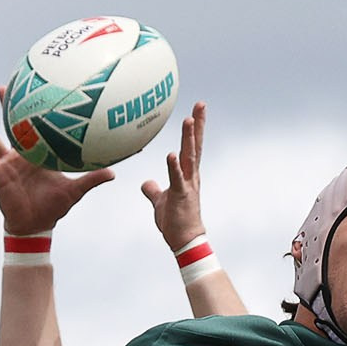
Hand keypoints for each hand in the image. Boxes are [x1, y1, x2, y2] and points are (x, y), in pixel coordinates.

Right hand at [0, 91, 114, 236]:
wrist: (34, 226)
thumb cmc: (53, 208)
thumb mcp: (74, 190)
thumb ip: (92, 179)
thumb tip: (114, 173)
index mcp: (38, 155)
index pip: (37, 128)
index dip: (36, 112)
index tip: (36, 91)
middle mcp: (20, 156)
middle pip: (13, 127)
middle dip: (8, 108)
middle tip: (3, 86)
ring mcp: (6, 165)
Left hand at [140, 101, 212, 251]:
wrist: (185, 240)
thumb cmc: (175, 221)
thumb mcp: (161, 202)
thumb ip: (153, 190)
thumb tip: (146, 183)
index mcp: (187, 175)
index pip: (191, 147)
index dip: (194, 129)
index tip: (195, 110)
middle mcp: (191, 176)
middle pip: (195, 145)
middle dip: (197, 124)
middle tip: (200, 104)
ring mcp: (187, 185)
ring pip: (189, 157)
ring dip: (189, 138)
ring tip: (188, 120)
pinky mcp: (181, 196)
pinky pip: (177, 178)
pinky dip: (173, 166)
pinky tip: (171, 154)